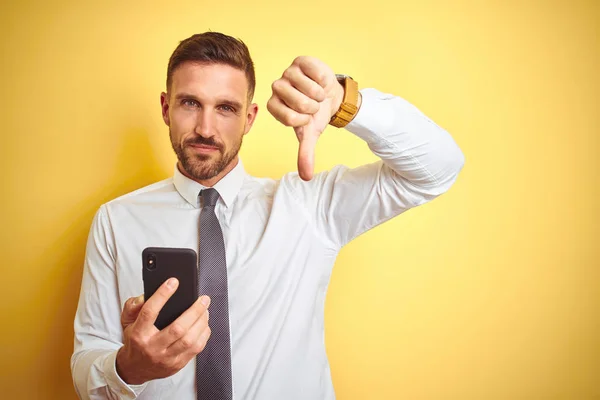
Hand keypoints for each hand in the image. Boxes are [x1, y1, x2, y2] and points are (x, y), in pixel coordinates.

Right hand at [116, 278, 210, 384]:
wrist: (135, 368)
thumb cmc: (135, 341)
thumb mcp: (127, 322)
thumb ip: (134, 306)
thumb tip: (148, 295)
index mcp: (139, 334)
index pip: (149, 312)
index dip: (162, 295)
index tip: (173, 282)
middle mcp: (153, 347)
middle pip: (177, 329)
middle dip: (194, 311)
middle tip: (203, 299)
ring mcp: (166, 358)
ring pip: (189, 340)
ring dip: (202, 322)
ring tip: (205, 310)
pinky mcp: (177, 364)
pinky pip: (196, 349)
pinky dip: (204, 334)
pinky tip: (204, 325)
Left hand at [267, 56, 344, 180]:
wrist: (329, 96)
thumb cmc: (315, 115)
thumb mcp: (310, 134)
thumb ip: (305, 153)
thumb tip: (306, 177)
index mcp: (274, 106)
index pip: (289, 118)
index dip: (305, 119)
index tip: (307, 118)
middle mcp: (277, 88)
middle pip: (299, 102)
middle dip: (313, 107)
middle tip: (313, 105)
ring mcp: (288, 73)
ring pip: (307, 87)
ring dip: (319, 94)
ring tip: (317, 94)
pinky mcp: (300, 61)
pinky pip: (314, 73)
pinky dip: (323, 80)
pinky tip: (320, 82)